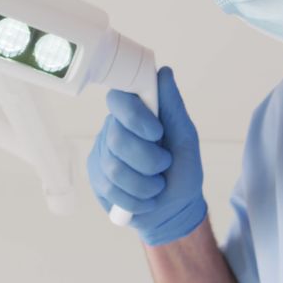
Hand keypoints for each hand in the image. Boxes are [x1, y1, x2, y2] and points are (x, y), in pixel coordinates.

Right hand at [87, 66, 206, 245]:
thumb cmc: (182, 170)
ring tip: (157, 186)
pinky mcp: (96, 179)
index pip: (118, 99)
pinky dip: (136, 199)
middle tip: (163, 165)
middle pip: (118, 139)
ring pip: (115, 168)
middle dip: (148, 160)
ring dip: (145, 184)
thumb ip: (173, 106)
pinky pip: (110, 189)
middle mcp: (113, 129)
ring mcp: (102, 155)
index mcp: (134, 113)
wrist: (174, 209)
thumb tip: (164, 72)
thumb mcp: (185, 138)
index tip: (157, 133)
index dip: (135, 116)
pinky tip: (145, 199)